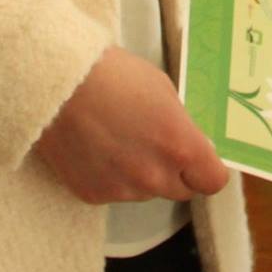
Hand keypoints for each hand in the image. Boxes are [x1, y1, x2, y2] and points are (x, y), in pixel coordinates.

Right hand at [32, 47, 229, 204]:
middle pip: (181, 190)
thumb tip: (190, 143)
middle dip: (177, 172)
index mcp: (180, 147)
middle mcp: (154, 176)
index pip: (213, 181)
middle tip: (158, 145)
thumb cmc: (114, 76)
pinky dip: (113, 177)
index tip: (201, 159)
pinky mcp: (93, 195)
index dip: (208, 170)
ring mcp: (122, 190)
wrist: (59, 84)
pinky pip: (116, 192)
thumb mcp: (163, 91)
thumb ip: (181, 125)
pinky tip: (98, 149)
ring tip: (120, 140)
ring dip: (143, 175)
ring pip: (147, 192)